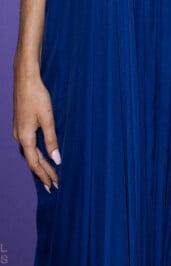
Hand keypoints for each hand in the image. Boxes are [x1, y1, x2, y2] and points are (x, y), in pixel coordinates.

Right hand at [13, 70, 59, 190]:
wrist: (25, 79)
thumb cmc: (37, 97)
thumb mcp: (47, 119)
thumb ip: (52, 140)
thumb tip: (57, 160)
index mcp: (25, 137)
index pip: (35, 163)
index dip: (44, 175)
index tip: (53, 185)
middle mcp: (19, 137)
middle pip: (31, 160)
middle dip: (42, 172)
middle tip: (53, 184)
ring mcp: (18, 130)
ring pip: (29, 153)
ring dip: (39, 163)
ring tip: (48, 174)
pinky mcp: (20, 124)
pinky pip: (28, 144)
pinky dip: (36, 153)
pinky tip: (41, 154)